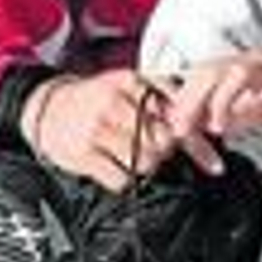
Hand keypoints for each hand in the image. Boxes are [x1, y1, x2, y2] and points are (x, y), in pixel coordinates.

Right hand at [21, 69, 222, 191]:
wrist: (46, 107)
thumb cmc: (94, 99)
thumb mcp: (129, 87)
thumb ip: (165, 101)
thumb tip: (205, 128)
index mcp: (130, 82)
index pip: (176, 114)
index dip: (197, 142)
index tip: (214, 164)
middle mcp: (114, 102)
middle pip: (164, 143)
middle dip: (163, 152)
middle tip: (150, 148)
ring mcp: (97, 129)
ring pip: (145, 163)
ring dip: (143, 166)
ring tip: (128, 154)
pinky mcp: (83, 154)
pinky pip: (121, 180)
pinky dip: (122, 179)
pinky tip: (112, 165)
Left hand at [161, 52, 261, 142]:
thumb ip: (239, 116)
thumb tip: (211, 128)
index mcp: (246, 68)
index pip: (202, 75)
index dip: (180, 98)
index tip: (166, 125)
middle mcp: (260, 63)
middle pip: (212, 70)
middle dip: (189, 99)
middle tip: (177, 130)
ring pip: (239, 72)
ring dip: (218, 98)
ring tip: (210, 125)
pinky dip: (259, 100)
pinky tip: (247, 117)